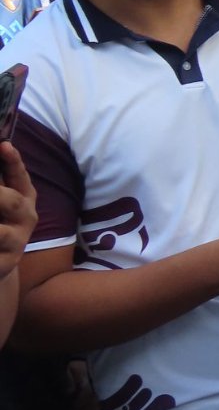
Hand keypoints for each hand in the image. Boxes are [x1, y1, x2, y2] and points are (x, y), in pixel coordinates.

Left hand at [0, 142, 37, 281]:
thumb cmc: (0, 223)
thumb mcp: (2, 200)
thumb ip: (2, 179)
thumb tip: (1, 149)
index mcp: (23, 197)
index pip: (19, 176)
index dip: (13, 162)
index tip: (4, 146)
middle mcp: (26, 217)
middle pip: (12, 201)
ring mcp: (17, 242)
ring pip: (1, 233)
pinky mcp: (6, 263)